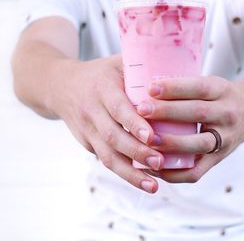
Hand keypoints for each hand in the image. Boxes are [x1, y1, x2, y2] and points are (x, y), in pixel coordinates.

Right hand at [52, 55, 164, 192]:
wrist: (59, 86)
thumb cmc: (99, 73)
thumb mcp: (117, 63)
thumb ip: (143, 66)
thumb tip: (180, 67)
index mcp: (101, 87)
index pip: (118, 107)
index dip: (134, 123)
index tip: (152, 136)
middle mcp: (91, 110)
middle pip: (113, 136)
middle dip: (137, 152)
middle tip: (160, 162)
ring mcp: (87, 130)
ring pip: (107, 155)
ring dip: (130, 173)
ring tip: (153, 185)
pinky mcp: (87, 143)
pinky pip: (105, 160)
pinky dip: (124, 173)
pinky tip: (143, 182)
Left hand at [137, 76, 243, 182]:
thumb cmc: (221, 96)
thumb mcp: (212, 83)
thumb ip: (186, 87)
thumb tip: (145, 91)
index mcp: (222, 90)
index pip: (199, 87)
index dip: (174, 88)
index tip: (150, 88)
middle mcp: (228, 114)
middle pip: (198, 112)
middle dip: (167, 112)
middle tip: (141, 110)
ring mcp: (226, 138)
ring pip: (199, 144)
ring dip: (171, 143)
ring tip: (147, 141)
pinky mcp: (219, 158)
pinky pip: (197, 171)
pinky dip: (174, 173)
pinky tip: (155, 167)